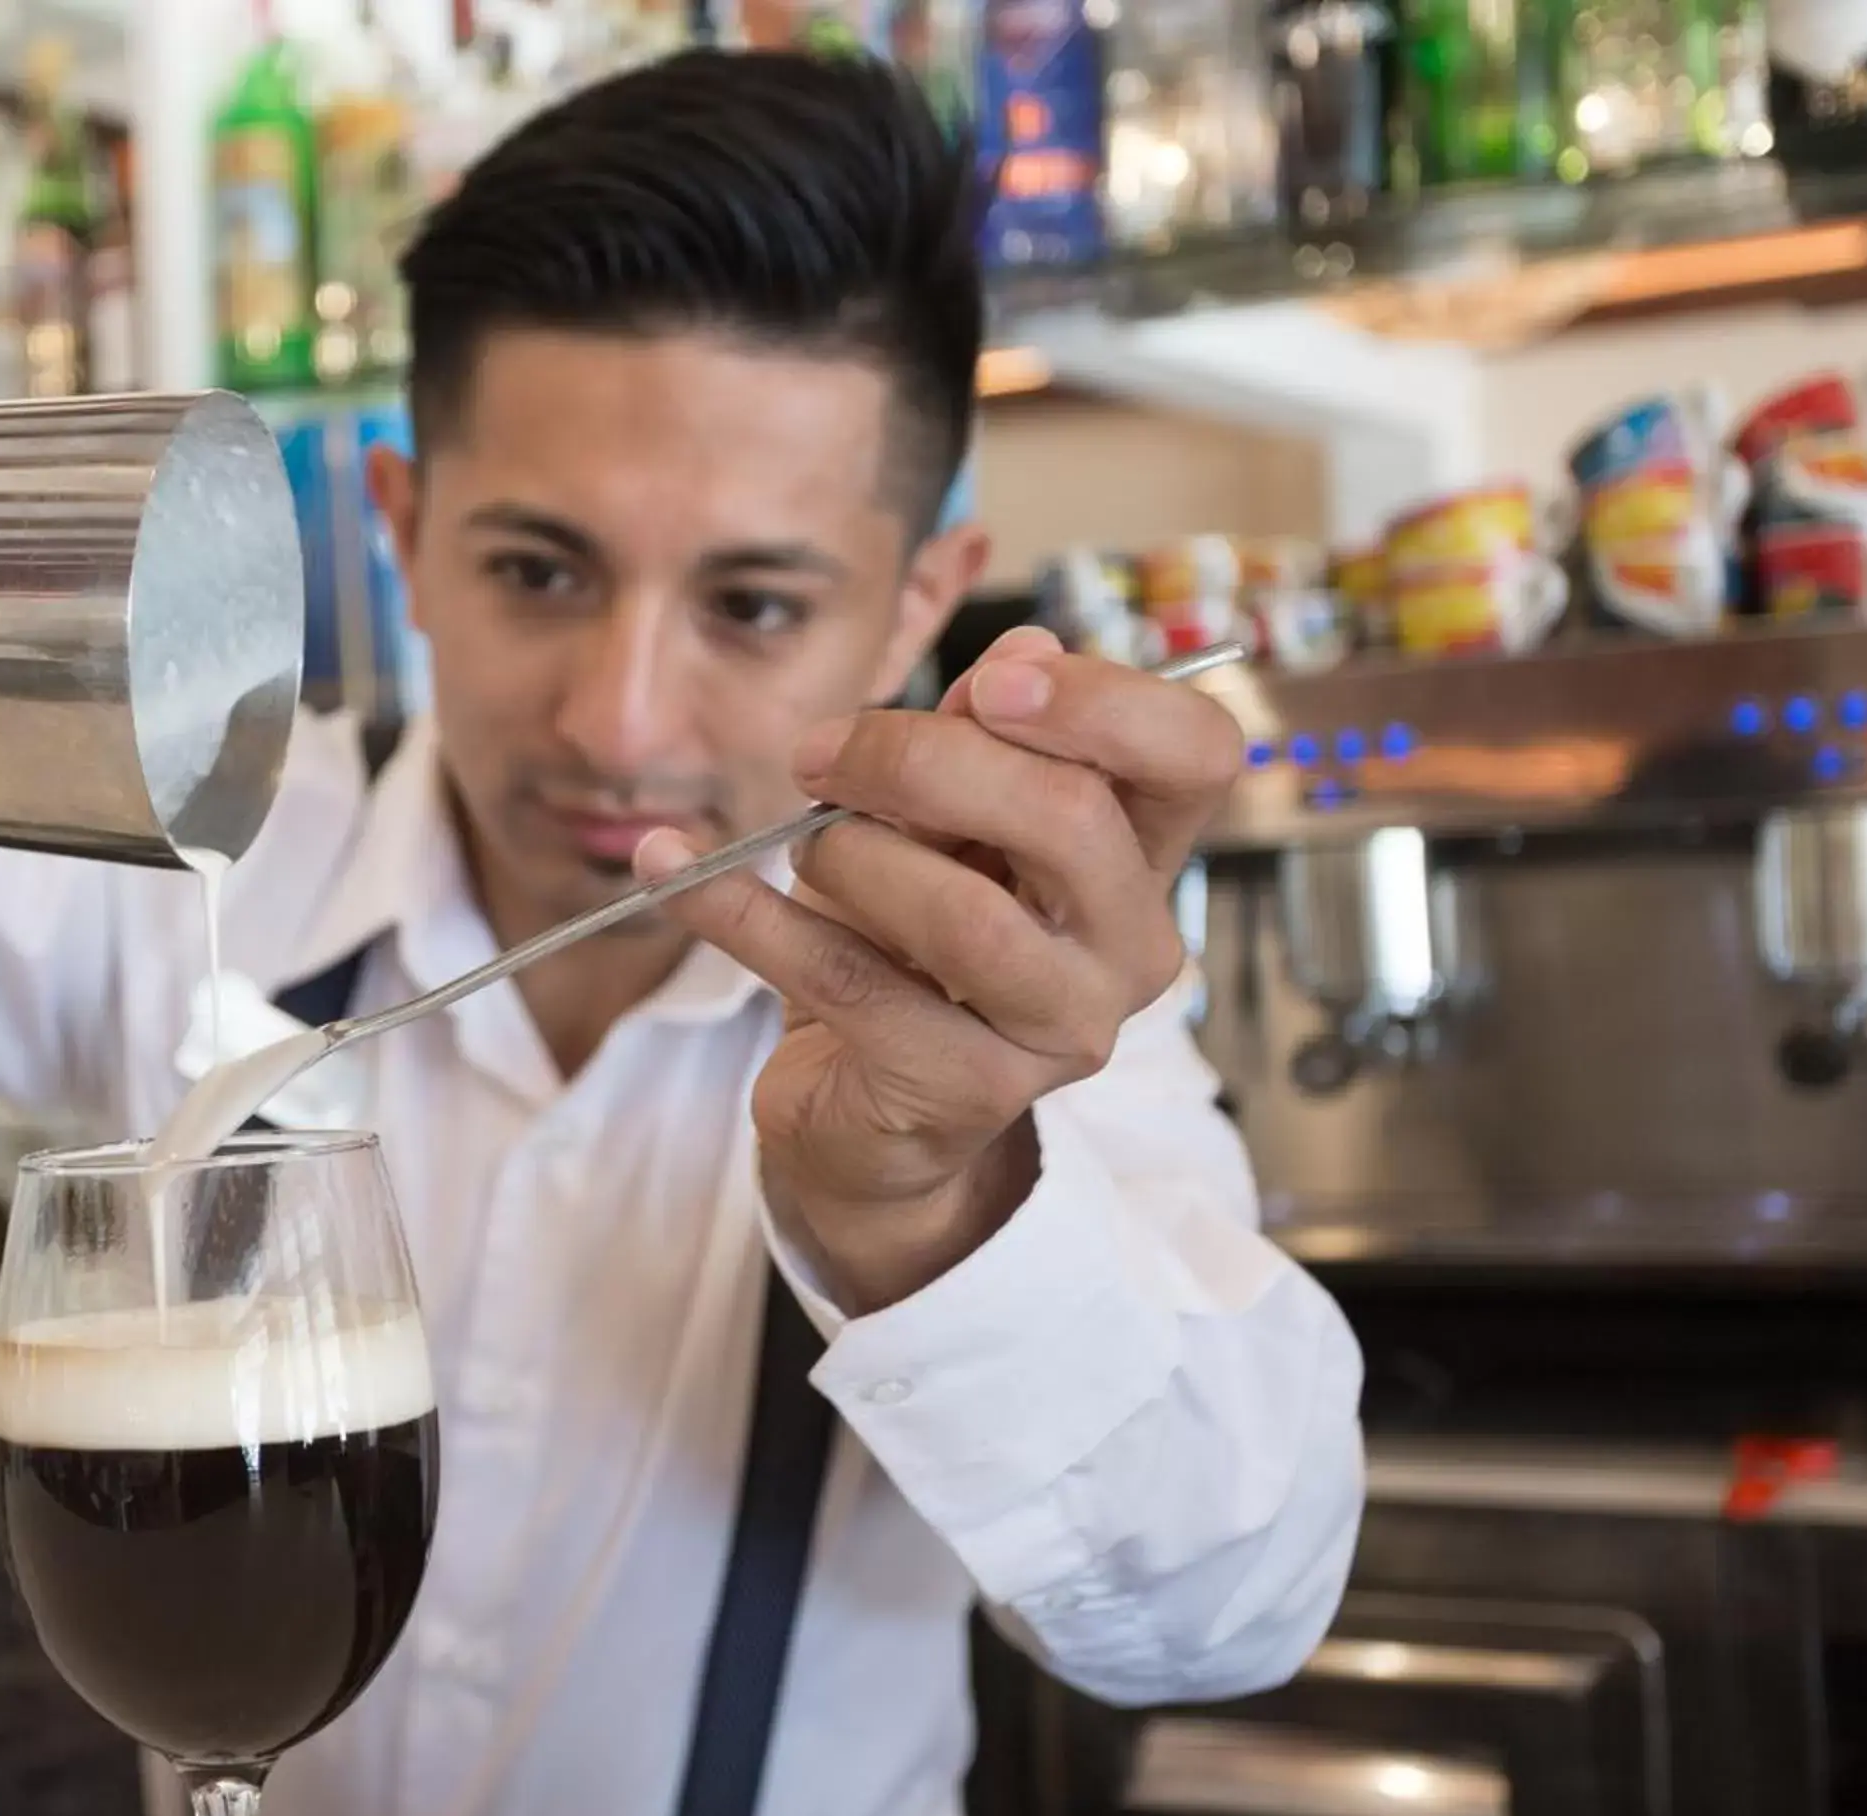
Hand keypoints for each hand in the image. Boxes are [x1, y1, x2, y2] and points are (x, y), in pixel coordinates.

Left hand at [638, 627, 1243, 1314]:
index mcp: (1140, 858)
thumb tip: (1019, 653)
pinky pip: (841, 978)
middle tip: (822, 756)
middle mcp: (1126, 948)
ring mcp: (1057, 1030)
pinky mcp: (962, 1091)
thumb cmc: (911, 947)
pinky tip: (673, 866)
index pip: (1194, 753)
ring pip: (962, 914)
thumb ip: (978, 742)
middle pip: (1068, 816)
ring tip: (797, 848)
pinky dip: (739, 911)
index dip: (1104, 699)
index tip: (989, 681)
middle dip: (922, 761)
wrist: (866, 1112)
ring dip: (847, 855)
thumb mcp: (941, 827)